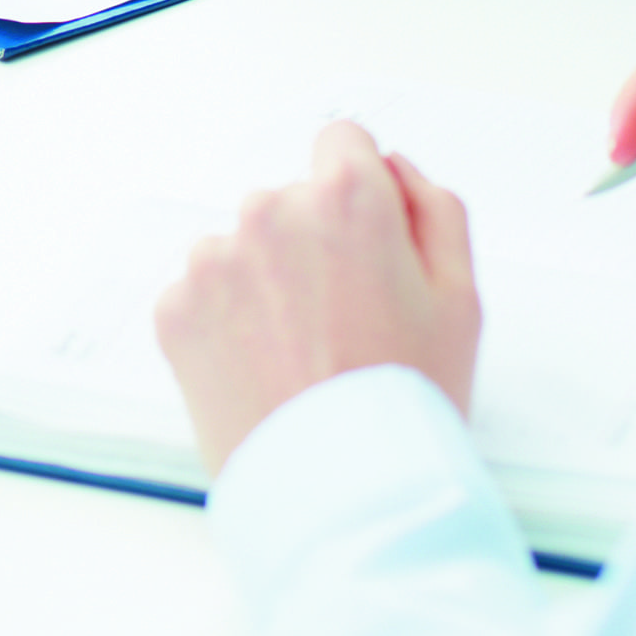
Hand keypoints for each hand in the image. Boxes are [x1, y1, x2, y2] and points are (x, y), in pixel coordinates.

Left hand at [152, 118, 481, 473]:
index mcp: (345, 197)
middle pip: (291, 203)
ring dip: (265, 283)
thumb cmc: (407, 401)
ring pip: (243, 249)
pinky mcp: (174, 309)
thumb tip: (392, 168)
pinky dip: (227, 324)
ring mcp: (213, 260)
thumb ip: (433, 208)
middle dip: (313, 244)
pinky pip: (204, 295)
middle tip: (344, 322)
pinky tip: (263, 370)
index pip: (342, 141)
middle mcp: (269, 212)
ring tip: (302, 355)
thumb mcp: (461, 297)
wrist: (339, 493)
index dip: (362, 192)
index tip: (366, 241)